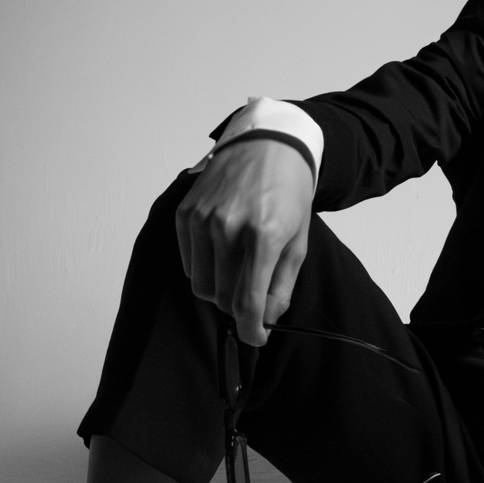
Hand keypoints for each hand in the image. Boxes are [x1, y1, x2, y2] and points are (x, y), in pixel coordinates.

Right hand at [175, 140, 313, 346]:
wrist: (268, 145)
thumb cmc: (289, 194)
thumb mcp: (298, 241)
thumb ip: (281, 286)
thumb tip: (263, 320)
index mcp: (263, 236)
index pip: (247, 302)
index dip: (251, 330)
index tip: (256, 337)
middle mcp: (227, 228)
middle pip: (222, 298)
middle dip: (239, 306)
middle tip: (253, 294)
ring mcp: (202, 219)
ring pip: (201, 285)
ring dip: (220, 288)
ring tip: (238, 268)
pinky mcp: (185, 214)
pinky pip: (188, 263)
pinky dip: (205, 268)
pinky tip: (222, 251)